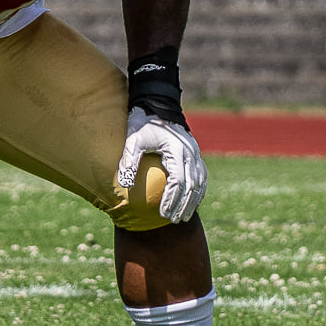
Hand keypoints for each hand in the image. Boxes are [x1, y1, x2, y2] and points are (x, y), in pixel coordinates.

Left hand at [117, 107, 206, 223]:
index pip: (178, 181)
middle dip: (183, 205)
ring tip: (183, 217)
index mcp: (177, 150)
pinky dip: (198, 191)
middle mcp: (191, 152)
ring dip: (193, 201)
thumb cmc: (143, 124)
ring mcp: (196, 152)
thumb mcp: (133, 140)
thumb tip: (123, 185)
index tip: (163, 213)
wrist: (157, 105)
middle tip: (174, 220)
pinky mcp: (196, 153)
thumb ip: (129, 161)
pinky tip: (192, 202)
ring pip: (200, 182)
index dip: (171, 199)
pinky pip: (202, 176)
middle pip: (192, 185)